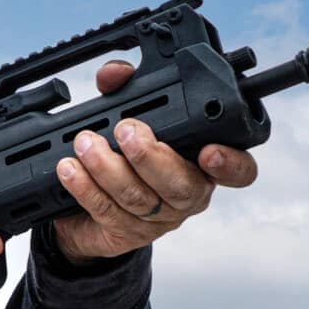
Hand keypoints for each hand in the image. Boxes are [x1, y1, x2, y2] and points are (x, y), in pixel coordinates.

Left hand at [52, 61, 258, 264]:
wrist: (90, 207)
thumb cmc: (122, 155)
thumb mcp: (128, 117)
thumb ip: (125, 89)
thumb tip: (114, 74)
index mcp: (202, 165)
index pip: (239, 172)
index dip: (231, 164)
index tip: (209, 151)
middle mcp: (187, 195)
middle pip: (181, 185)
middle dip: (150, 156)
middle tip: (125, 130)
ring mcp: (159, 220)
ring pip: (138, 198)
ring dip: (107, 167)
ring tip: (85, 144)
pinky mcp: (126, 234)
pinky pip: (107, 210)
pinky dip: (85, 187)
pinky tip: (69, 169)